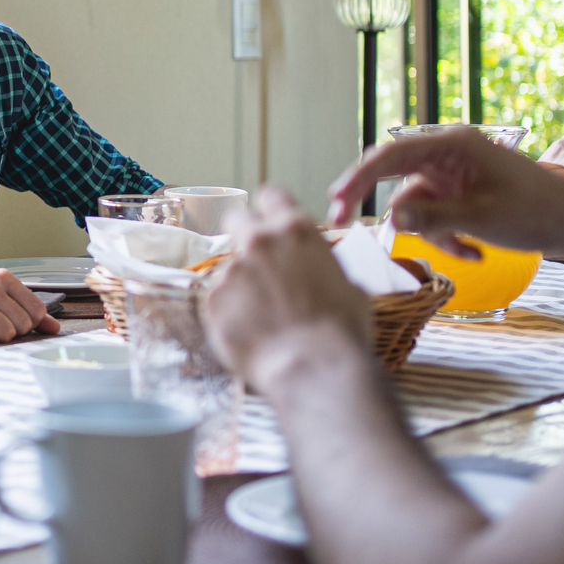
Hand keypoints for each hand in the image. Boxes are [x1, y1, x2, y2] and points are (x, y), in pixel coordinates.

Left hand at [206, 187, 371, 392]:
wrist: (314, 368)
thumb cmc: (342, 331)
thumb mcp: (350, 287)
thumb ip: (326, 270)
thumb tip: (325, 279)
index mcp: (297, 230)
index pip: (272, 195)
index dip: (270, 208)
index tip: (269, 219)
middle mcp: (259, 241)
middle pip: (237, 219)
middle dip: (242, 234)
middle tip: (255, 262)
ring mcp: (232, 269)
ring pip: (229, 268)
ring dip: (241, 285)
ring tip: (264, 319)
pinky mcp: (212, 300)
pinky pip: (218, 300)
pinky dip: (229, 313)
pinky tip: (250, 333)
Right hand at [328, 123, 563, 259]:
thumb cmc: (537, 211)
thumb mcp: (480, 218)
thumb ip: (431, 217)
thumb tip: (389, 217)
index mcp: (451, 145)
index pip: (389, 156)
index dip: (356, 179)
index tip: (335, 204)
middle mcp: (447, 153)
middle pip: (394, 174)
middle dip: (379, 203)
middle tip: (344, 223)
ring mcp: (454, 174)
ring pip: (417, 202)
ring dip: (433, 233)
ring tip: (467, 251)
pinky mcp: (462, 193)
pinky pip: (437, 214)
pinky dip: (449, 236)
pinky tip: (477, 252)